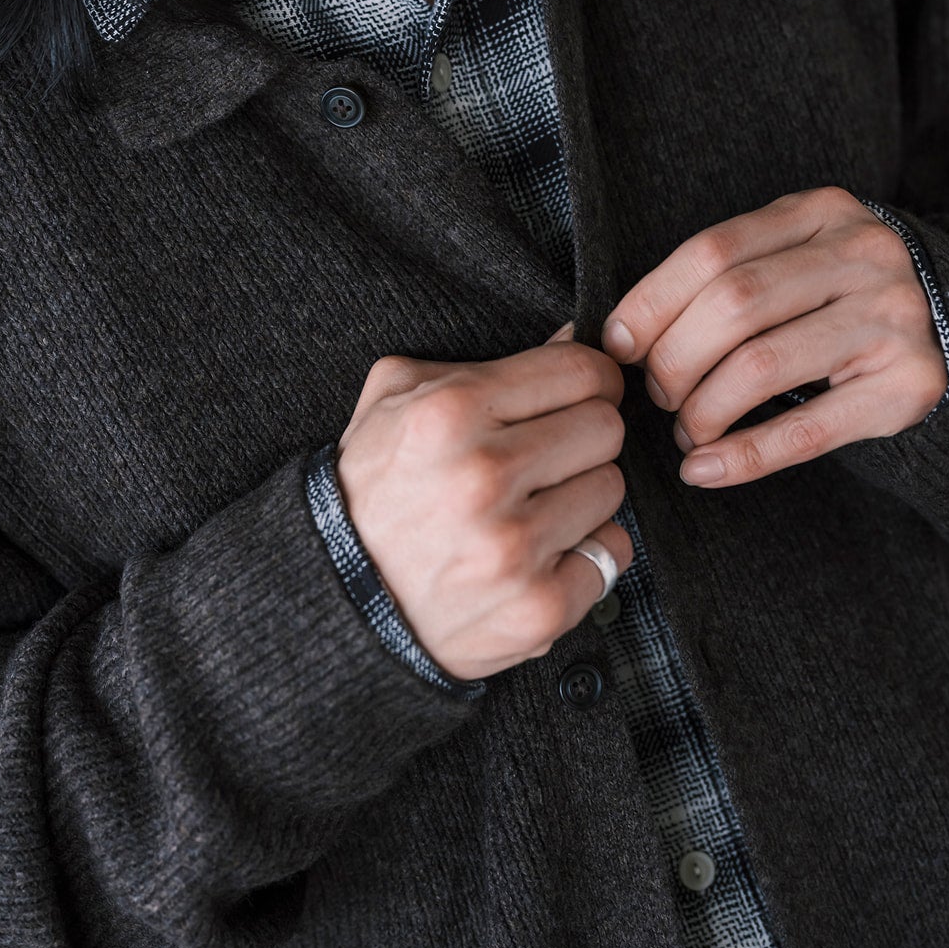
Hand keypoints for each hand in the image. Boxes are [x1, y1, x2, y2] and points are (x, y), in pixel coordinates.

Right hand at [335, 322, 634, 682]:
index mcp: (451, 412)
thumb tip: (574, 338)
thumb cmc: (372, 486)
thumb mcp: (396, 396)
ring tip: (531, 508)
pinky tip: (540, 554)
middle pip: (606, 430)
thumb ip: (481, 360)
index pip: (581, 371)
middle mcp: (484, 477)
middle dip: (581, 438)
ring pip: (611, 492)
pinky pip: (611, 557)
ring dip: (580, 497)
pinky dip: (584, 555)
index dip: (590, 379)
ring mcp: (513, 548)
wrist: (337, 594)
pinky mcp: (535, 608)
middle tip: (546, 456)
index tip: (582, 394)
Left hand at [599, 186, 948, 488]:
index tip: (617, 344)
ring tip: (686, 430)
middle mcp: (862, 255)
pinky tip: (705, 469)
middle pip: (733, 304)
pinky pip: (807, 429)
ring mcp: (890, 319)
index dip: (651, 301)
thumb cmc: (839, 294)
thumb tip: (621, 335)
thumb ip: (726, 274)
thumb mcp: (796, 255)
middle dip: (674, 357)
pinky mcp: (906, 385)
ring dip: (703, 409)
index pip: (712, 250)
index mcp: (821, 211)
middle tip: (657, 393)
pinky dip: (744, 455)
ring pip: (761, 364)